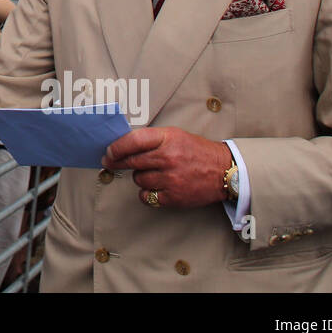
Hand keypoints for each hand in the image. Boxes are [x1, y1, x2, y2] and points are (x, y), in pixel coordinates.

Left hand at [103, 127, 231, 208]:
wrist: (223, 171)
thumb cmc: (195, 151)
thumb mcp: (175, 136)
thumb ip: (151, 140)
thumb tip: (121, 145)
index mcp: (167, 138)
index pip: (133, 141)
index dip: (116, 147)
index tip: (108, 152)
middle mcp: (168, 157)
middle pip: (132, 161)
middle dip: (118, 162)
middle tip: (111, 162)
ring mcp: (171, 178)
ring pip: (138, 179)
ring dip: (140, 177)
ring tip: (151, 173)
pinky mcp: (174, 196)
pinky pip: (147, 196)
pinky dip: (147, 193)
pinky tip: (155, 187)